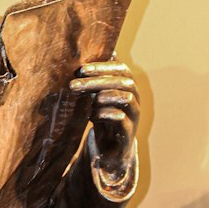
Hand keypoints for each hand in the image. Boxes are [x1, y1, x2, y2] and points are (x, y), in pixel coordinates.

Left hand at [69, 57, 139, 178]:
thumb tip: (75, 59)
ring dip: (104, 96)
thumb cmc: (100, 116)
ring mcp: (134, 114)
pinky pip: (122, 119)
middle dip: (97, 81)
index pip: (120, 68)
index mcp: (127, 85)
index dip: (102, 67)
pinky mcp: (129, 132)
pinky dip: (106, 114)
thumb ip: (91, 81)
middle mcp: (134, 97)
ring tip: (87, 101)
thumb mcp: (94, 97)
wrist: (109, 148)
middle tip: (74, 85)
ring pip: (126, 98)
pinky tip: (92, 116)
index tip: (80, 69)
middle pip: (123, 82)